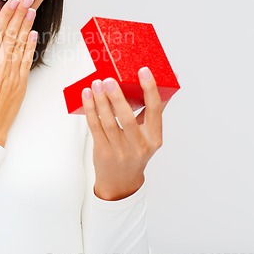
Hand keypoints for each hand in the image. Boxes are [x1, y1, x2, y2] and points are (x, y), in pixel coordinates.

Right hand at [0, 0, 37, 146]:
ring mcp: (13, 73)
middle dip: (20, 14)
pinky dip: (31, 46)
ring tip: (32, 11)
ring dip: (27, 26)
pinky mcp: (20, 83)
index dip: (6, 14)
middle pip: (13, 34)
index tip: (13, 2)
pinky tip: (34, 36)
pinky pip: (27, 60)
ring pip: (22, 44)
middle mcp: (2, 64)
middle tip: (28, 0)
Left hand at [82, 67, 168, 200]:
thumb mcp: (149, 135)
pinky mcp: (103, 152)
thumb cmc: (136, 151)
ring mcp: (120, 150)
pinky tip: (87, 96)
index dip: (149, 89)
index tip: (144, 71)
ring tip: (96, 84)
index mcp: (154, 138)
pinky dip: (90, 110)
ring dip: (100, 101)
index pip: (154, 110)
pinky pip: (95, 127)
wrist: (121, 182)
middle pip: (127, 118)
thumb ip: (154, 110)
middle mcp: (139, 145)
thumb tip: (166, 82)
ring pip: (108, 122)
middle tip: (109, 80)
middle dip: (117, 97)